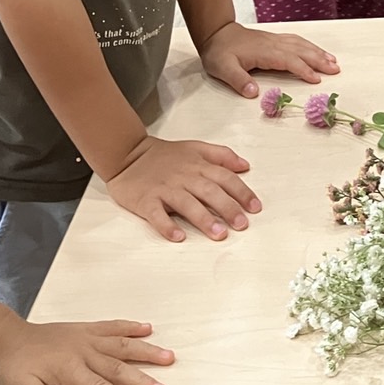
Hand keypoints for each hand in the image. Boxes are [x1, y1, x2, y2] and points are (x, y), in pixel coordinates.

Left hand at [0, 318, 172, 384]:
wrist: (8, 338)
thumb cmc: (16, 368)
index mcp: (70, 370)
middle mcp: (84, 351)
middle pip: (118, 368)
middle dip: (141, 380)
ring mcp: (88, 337)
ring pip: (123, 345)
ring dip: (146, 351)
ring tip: (168, 357)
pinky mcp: (87, 328)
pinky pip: (113, 326)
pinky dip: (131, 327)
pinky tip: (147, 328)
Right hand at [104, 135, 258, 242]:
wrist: (128, 154)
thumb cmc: (165, 155)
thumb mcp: (196, 147)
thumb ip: (221, 155)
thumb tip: (245, 165)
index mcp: (198, 165)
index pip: (225, 178)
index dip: (241, 192)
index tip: (255, 208)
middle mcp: (184, 177)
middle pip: (210, 191)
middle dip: (228, 208)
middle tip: (242, 224)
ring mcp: (165, 189)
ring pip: (187, 203)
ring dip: (204, 219)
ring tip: (219, 234)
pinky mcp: (146, 200)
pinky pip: (157, 214)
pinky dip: (167, 225)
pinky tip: (178, 237)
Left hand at [198, 21, 338, 98]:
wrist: (216, 32)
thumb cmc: (219, 52)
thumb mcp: (223, 68)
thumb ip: (238, 80)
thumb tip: (254, 93)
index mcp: (264, 52)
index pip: (289, 61)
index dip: (303, 70)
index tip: (317, 79)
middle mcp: (274, 44)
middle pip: (301, 51)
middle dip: (319, 60)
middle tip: (336, 69)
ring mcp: (275, 40)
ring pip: (301, 45)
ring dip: (318, 52)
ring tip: (333, 60)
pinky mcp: (274, 39)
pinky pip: (296, 40)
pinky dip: (309, 45)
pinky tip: (315, 50)